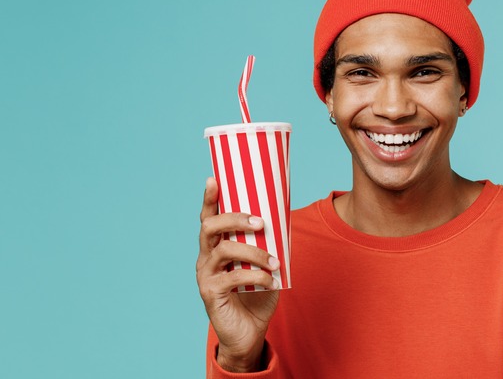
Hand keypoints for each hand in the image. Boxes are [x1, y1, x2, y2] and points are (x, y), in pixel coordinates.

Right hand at [196, 177, 280, 371]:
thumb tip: (286, 218)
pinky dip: (255, 275)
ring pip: (223, 249)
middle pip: (210, 226)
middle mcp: (206, 257)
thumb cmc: (257, 294)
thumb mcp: (266, 264)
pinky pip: (232, 277)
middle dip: (235, 219)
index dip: (209, 199)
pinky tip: (270, 280)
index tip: (213, 179)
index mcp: (216, 246)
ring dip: (254, 252)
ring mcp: (205, 275)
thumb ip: (269, 244)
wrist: (249, 333)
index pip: (208, 217)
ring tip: (275, 261)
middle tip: (261, 223)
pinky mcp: (210, 294)